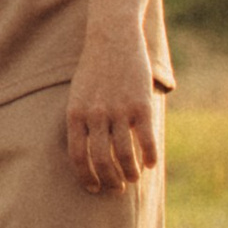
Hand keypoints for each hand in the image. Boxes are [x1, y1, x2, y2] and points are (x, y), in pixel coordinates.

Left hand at [64, 36, 160, 193]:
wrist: (113, 37)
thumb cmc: (95, 69)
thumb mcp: (79, 95)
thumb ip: (82, 122)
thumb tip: (87, 154)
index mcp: (76, 114)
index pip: (77, 157)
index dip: (86, 178)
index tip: (94, 189)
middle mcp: (95, 115)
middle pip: (101, 161)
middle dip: (110, 180)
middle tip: (117, 187)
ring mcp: (118, 110)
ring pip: (124, 155)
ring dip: (130, 172)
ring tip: (134, 177)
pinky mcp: (140, 105)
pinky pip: (146, 140)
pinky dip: (150, 156)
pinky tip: (152, 164)